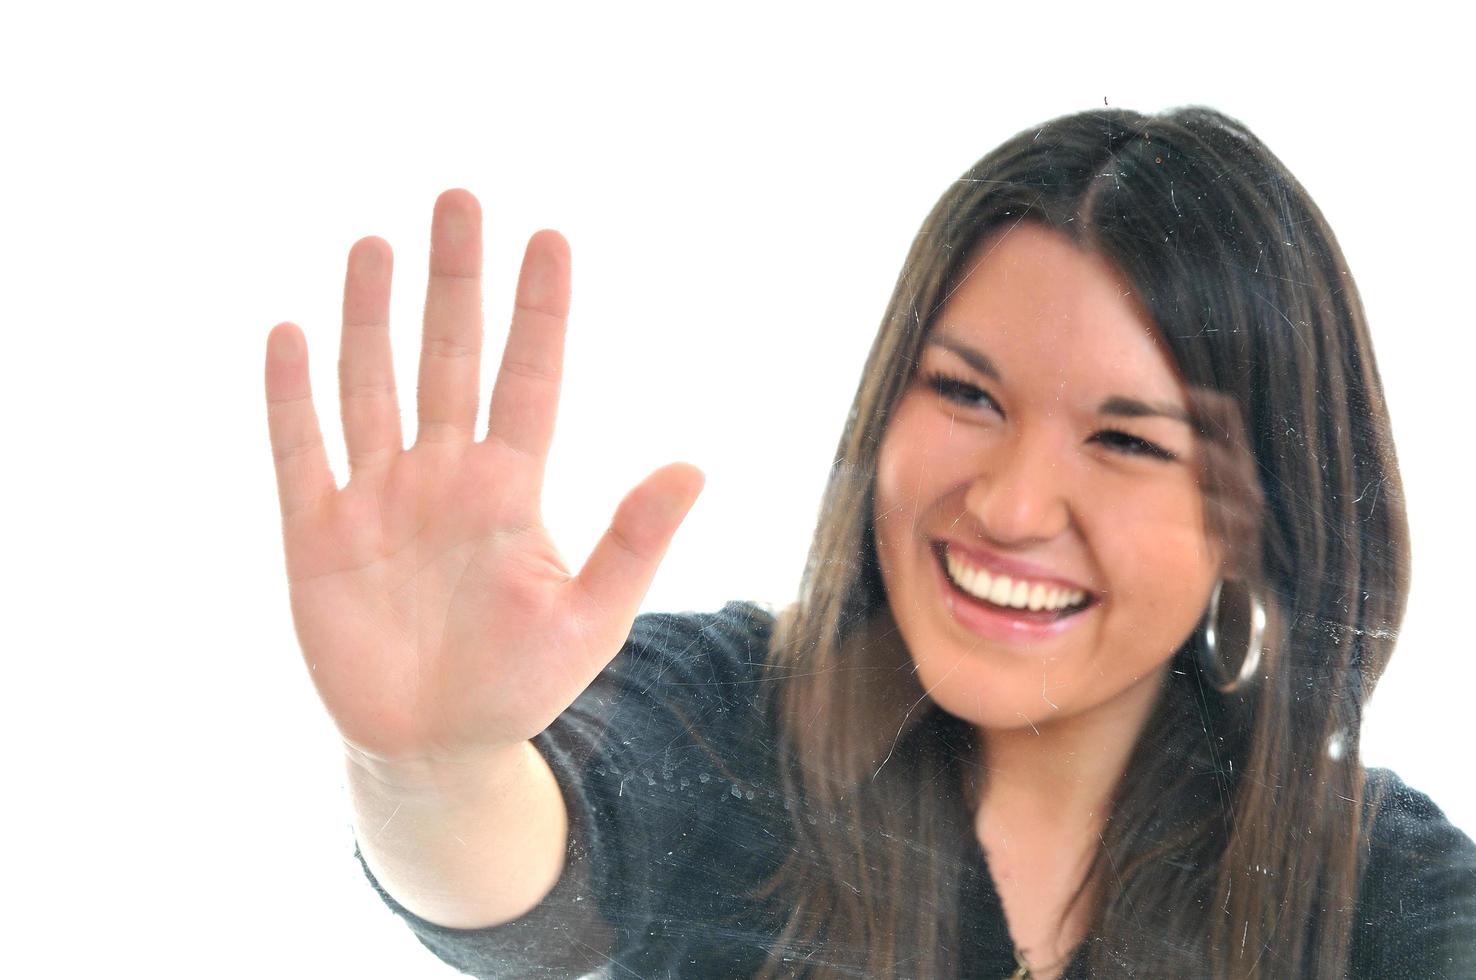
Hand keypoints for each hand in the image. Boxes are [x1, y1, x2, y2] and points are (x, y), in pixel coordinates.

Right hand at [264, 190, 703, 775]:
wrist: (436, 748)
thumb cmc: (522, 684)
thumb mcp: (591, 618)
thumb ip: (634, 541)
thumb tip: (696, 466)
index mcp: (512, 488)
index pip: (530, 377)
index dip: (539, 310)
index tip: (550, 236)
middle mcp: (445, 475)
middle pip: (450, 357)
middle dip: (454, 281)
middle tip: (459, 197)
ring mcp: (377, 498)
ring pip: (371, 385)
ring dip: (371, 316)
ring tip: (377, 242)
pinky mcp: (317, 534)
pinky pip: (299, 450)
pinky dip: (292, 396)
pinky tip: (289, 332)